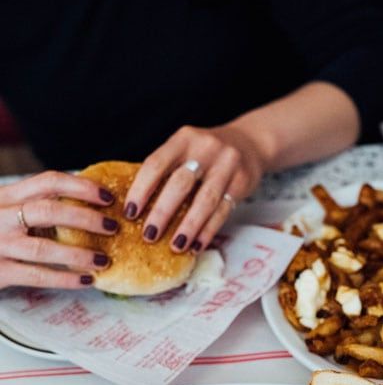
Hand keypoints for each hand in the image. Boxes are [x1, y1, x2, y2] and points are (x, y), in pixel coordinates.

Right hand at [0, 171, 117, 289]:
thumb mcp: (6, 212)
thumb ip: (33, 206)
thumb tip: (88, 205)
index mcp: (4, 197)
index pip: (46, 181)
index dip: (80, 186)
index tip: (107, 196)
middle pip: (47, 210)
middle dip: (85, 217)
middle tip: (113, 226)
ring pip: (42, 247)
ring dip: (78, 253)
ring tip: (104, 260)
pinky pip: (37, 275)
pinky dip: (65, 278)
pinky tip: (87, 280)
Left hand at [125, 124, 266, 253]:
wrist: (250, 143)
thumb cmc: (206, 153)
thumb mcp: (186, 149)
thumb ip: (167, 169)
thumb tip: (137, 206)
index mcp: (184, 139)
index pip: (156, 164)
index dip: (141, 189)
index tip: (130, 212)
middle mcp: (206, 149)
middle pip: (180, 184)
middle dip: (162, 212)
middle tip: (149, 235)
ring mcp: (227, 165)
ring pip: (205, 200)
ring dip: (189, 226)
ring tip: (176, 245)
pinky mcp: (243, 182)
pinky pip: (224, 210)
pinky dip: (209, 230)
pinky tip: (197, 244)